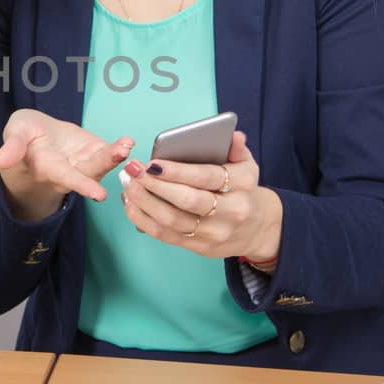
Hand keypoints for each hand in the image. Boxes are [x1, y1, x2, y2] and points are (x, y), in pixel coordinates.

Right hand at [0, 109, 132, 221]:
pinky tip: (129, 141)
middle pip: (89, 172)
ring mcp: (85, 162)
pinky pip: (109, 152)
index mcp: (49, 169)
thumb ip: (12, 147)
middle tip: (119, 158)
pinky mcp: (95, 150)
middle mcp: (70, 170)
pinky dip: (119, 148)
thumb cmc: (24, 137)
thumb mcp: (14, 134)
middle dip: (103, 165)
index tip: (99, 194)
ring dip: (114, 157)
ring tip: (125, 146)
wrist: (37, 135)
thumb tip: (1, 161)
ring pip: (101, 163)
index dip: (82, 185)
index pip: (66, 177)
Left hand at [120, 131, 283, 265]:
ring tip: (128, 184)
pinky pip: (165, 235)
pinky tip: (130, 203)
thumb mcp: (246, 165)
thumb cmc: (242, 189)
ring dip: (144, 202)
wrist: (256, 229)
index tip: (152, 163)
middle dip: (155, 185)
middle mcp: (232, 211)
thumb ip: (236, 149)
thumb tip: (233, 135)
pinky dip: (143, 219)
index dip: (177, 171)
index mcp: (243, 185)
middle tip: (133, 170)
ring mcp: (215, 233)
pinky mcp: (200, 247)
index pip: (207, 177)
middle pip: (188, 200)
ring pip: (172, 220)